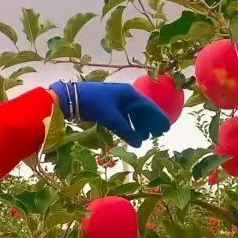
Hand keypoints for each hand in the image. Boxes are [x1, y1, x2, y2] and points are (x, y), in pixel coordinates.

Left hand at [49, 81, 172, 146]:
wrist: (72, 98)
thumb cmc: (94, 104)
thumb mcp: (111, 118)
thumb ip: (126, 131)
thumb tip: (139, 143)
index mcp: (129, 94)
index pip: (149, 106)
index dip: (158, 118)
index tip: (166, 128)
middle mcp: (125, 95)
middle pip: (142, 110)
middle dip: (150, 123)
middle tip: (157, 135)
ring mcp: (116, 100)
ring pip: (133, 114)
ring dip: (139, 125)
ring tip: (145, 137)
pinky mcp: (108, 106)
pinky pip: (124, 116)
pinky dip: (129, 125)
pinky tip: (131, 134)